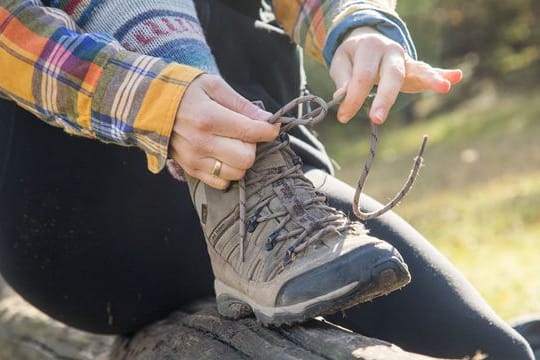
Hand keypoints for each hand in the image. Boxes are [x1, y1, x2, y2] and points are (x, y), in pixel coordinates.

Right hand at [170, 74, 278, 188]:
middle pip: (246, 158)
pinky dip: (227, 172)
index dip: (269, 130)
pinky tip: (222, 156)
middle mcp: (202, 143)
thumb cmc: (183, 90)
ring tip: (231, 144)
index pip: (251, 132)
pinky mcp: (190, 170)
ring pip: (236, 173)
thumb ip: (241, 104)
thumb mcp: (213, 86)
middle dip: (252, 146)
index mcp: (209, 118)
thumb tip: (267, 118)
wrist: (147, 104)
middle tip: (245, 134)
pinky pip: (221, 183)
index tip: (271, 126)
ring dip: (240, 160)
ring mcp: (194, 160)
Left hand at [330, 27, 462, 123]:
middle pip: (391, 74)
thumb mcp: (341, 62)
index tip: (343, 117)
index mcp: (370, 47)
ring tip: (444, 88)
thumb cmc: (353, 57)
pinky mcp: (414, 68)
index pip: (362, 76)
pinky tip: (456, 77)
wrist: (367, 40)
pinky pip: (428, 72)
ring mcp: (405, 59)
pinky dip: (443, 74)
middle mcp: (391, 50)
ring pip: (417, 70)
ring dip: (430, 80)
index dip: (352, 98)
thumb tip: (343, 95)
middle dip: (385, 98)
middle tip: (376, 119)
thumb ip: (343, 79)